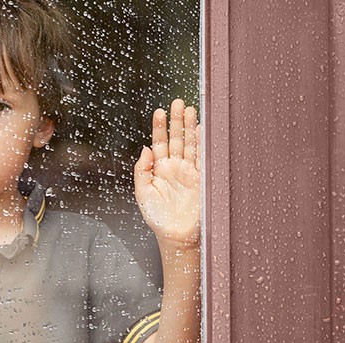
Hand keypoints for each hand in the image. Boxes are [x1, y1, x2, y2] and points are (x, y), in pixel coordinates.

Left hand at [134, 99, 200, 247]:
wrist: (176, 237)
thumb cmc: (158, 218)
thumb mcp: (142, 193)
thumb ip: (141, 170)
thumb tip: (145, 149)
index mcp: (159, 170)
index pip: (159, 143)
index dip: (159, 128)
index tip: (159, 111)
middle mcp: (175, 168)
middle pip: (177, 139)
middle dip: (177, 121)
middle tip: (178, 103)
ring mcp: (189, 173)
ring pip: (190, 145)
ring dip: (190, 128)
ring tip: (190, 110)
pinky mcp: (202, 180)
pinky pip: (203, 158)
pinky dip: (203, 144)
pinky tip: (202, 130)